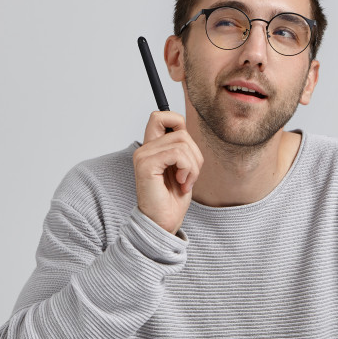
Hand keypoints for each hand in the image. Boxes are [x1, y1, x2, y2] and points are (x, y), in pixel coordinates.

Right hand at [132, 111, 203, 234]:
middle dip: (194, 153)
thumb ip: (181, 148)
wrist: (163, 222)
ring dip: (193, 165)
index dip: (177, 122)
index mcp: (151, 148)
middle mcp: (144, 149)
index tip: (187, 150)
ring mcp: (143, 156)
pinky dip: (188, 169)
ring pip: (182, 142)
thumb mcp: (182, 167)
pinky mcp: (146, 165)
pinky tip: (182, 183)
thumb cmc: (172, 199)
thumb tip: (184, 128)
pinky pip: (177, 154)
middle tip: (190, 175)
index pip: (160, 116)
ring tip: (185, 182)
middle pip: (180, 130)